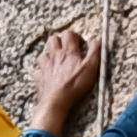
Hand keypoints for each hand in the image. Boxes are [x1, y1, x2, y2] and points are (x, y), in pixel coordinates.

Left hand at [25, 22, 102, 136]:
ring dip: (50, 54)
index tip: (80, 44)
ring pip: (44, 53)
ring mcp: (45, 67)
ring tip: (57, 61)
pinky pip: (39, 69)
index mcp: (68, 52)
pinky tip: (48, 75)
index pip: (69, 34)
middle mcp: (55, 56)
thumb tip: (98, 40)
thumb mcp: (91, 68)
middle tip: (67, 49)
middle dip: (59, 41)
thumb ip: (95, 52)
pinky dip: (43, 70)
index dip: (75, 36)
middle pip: (53, 39)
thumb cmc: (74, 85)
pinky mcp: (40, 78)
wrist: (56, 101)